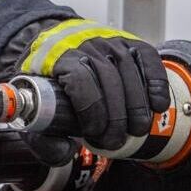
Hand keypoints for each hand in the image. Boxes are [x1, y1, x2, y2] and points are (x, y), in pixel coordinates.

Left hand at [19, 20, 169, 149]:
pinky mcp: (127, 42)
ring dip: (137, 104)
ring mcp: (107, 40)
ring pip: (129, 70)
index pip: (79, 79)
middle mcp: (83, 44)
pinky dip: (156, 82)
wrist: (52, 50)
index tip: (94, 133)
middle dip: (116, 115)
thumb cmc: (46, 85)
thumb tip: (66, 150)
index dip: (90, 109)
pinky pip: (146, 57)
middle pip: (107, 78)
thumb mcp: (33, 110)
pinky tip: (158, 105)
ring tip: (138, 129)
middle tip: (117, 140)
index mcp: (55, 58)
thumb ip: (42, 137)